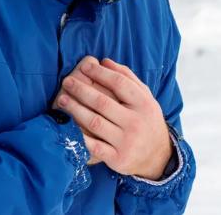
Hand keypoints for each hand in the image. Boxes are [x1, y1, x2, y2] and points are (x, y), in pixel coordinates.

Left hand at [53, 57, 171, 178]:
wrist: (158, 156)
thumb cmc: (146, 120)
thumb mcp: (145, 97)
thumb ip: (128, 78)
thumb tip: (104, 61)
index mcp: (144, 104)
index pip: (119, 83)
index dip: (100, 73)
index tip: (85, 67)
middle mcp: (136, 122)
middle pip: (103, 102)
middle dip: (81, 90)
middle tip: (67, 81)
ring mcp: (126, 142)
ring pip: (95, 123)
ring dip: (75, 109)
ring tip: (62, 99)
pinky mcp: (117, 158)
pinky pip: (94, 146)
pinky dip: (80, 136)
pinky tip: (68, 126)